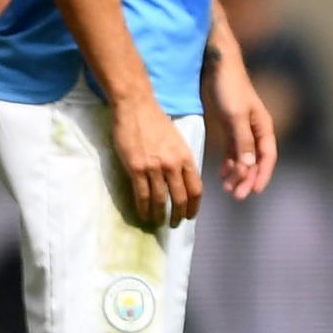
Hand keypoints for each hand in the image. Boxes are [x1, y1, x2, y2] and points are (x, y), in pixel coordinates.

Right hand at [113, 92, 201, 227]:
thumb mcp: (178, 142)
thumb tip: (182, 180)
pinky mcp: (136, 169)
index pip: (196, 188)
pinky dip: (144, 208)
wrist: (136, 108)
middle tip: (175, 224)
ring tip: (158, 223)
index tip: (191, 216)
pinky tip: (144, 215)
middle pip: (181, 198)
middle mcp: (173, 165)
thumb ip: (181, 161)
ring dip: (160, 215)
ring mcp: (154, 168)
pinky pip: (142, 195)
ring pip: (161, 200)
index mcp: (186, 157)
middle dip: (179, 215)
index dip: (194, 206)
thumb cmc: (157, 122)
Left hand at [202, 50, 278, 201]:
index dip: (262, 175)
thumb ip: (243, 141)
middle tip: (237, 195)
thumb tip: (249, 166)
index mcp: (263, 127)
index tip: (254, 192)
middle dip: (248, 178)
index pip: (267, 157)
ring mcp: (242, 128)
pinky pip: (232, 150)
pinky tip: (221, 173)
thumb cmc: (229, 88)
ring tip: (227, 188)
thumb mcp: (235, 116)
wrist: (216, 65)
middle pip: (256, 161)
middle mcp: (256, 130)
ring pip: (244, 157)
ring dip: (238, 173)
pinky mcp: (229, 126)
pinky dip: (229, 163)